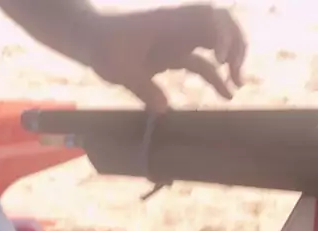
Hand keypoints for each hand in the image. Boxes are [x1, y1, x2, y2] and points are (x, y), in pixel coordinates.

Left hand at [88, 4, 246, 110]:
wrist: (93, 38)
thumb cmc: (105, 49)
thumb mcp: (121, 72)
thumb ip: (143, 89)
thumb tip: (164, 110)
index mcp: (168, 24)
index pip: (206, 19)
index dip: (221, 36)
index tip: (221, 62)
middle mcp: (178, 27)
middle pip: (220, 24)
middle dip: (235, 45)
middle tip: (236, 76)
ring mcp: (178, 39)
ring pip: (215, 41)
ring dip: (231, 58)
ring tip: (236, 85)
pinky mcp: (174, 53)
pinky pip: (201, 61)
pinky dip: (215, 74)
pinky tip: (225, 92)